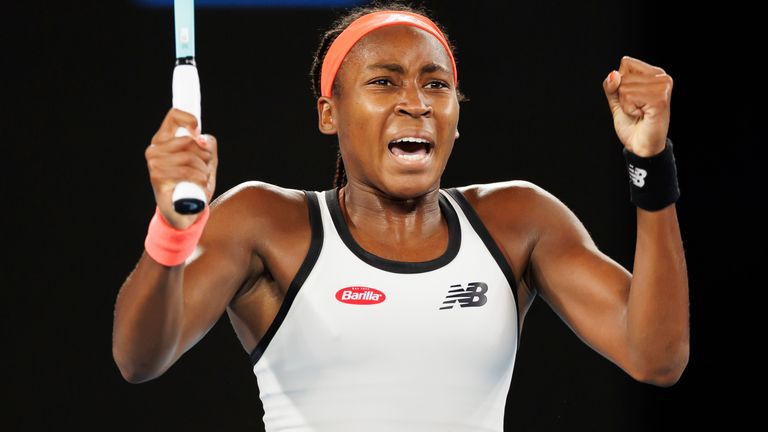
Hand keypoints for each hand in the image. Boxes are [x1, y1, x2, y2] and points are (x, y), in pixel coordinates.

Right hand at [145, 108, 217, 228]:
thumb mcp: (206, 163)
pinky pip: (186, 172)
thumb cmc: (194, 185)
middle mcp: (154, 150)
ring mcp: (154, 165)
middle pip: (189, 141)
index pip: (174, 116)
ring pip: (190, 157)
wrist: (185, 213)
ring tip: (203, 181)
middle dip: (205, 156)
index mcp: (163, 141)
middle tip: (205, 169)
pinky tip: (200, 187)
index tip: (198, 132)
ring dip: (204, 171)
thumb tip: (203, 139)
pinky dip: (200, 179)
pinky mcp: (158, 179)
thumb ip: (207, 146)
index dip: (190, 120)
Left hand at [603, 56, 672, 156]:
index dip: (620, 83)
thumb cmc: (632, 123)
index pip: (626, 62)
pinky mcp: (660, 99)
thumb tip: (614, 75)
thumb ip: (611, 85)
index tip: (632, 99)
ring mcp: (663, 87)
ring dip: (626, 104)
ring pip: (624, 87)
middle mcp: (663, 77)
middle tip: (636, 109)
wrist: (640, 146)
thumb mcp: (617, 100)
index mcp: (655, 73)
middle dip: (622, 96)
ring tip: (640, 113)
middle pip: (623, 75)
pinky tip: (642, 115)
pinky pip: (629, 96)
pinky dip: (629, 109)